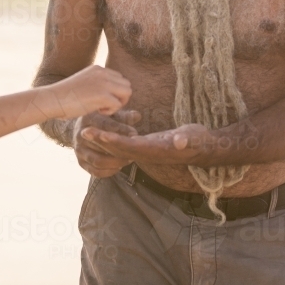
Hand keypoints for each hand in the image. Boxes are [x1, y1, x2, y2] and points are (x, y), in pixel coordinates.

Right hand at [52, 65, 131, 118]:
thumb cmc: (64, 96)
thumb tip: (110, 95)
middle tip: (105, 105)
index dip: (114, 91)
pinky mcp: (102, 96)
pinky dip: (111, 111)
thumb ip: (97, 84)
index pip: (119, 78)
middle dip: (119, 97)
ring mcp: (103, 83)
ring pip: (127, 93)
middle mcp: (103, 73)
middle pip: (126, 84)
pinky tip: (98, 111)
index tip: (101, 98)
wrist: (52, 99)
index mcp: (98, 69)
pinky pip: (118, 104)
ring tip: (103, 108)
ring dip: (118, 103)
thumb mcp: (83, 83)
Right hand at [72, 110, 141, 177]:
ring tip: (128, 159)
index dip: (121, 130)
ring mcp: (79, 151)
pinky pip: (95, 171)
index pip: (105, 125)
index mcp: (89, 119)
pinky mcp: (81, 163)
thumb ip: (125, 116)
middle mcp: (80, 135)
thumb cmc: (103, 120)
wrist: (85, 131)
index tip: (134, 134)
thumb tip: (137, 116)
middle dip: (119, 149)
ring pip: (98, 161)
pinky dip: (109, 171)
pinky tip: (119, 167)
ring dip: (115, 162)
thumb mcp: (113, 114)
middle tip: (133, 150)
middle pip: (101, 146)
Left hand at [80, 123, 213, 165]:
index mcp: (155, 150)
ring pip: (119, 148)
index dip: (113, 140)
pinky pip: (124, 146)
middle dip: (101, 141)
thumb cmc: (199, 141)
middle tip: (82, 131)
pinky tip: (101, 133)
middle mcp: (147, 153)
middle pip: (119, 149)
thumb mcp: (195, 138)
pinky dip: (111, 140)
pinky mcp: (145, 147)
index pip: (129, 146)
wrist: (202, 149)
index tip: (98, 133)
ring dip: (103, 140)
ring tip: (86, 130)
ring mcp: (145, 151)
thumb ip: (187, 140)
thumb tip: (180, 142)